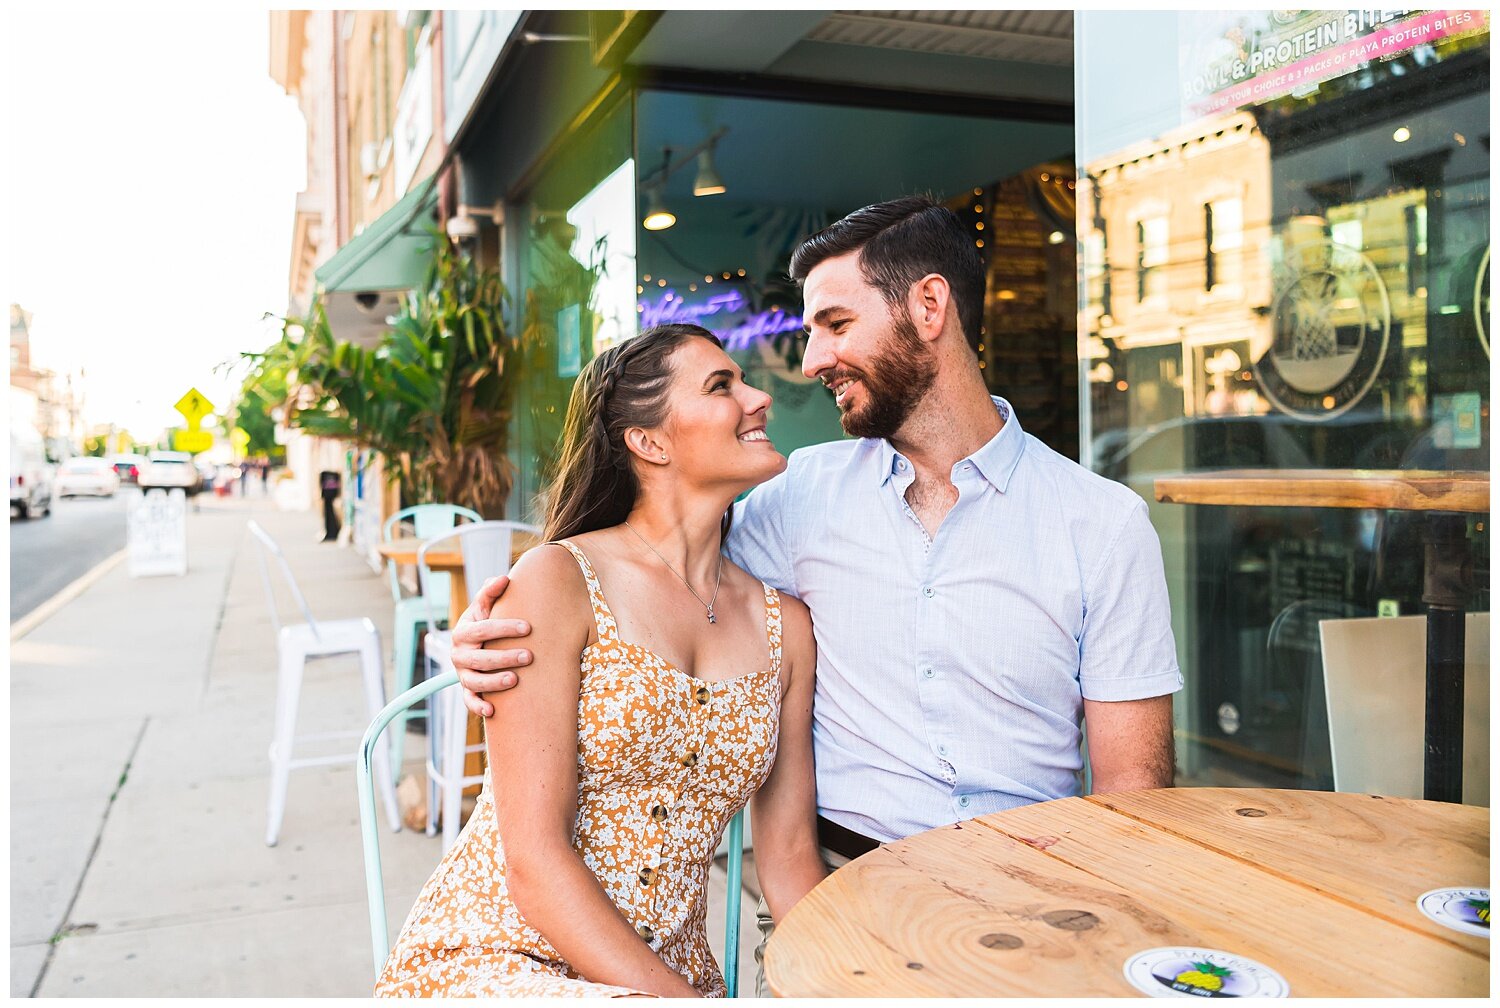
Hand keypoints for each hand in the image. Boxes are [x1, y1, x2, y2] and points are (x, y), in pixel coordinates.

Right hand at [451, 575, 533, 716]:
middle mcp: (459, 654)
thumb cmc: (486, 621)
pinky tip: (492, 711)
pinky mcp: (467, 689)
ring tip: (514, 679)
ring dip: (493, 682)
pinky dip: (477, 707)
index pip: (483, 629)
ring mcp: (462, 673)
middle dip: (504, 657)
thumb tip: (504, 578)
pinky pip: (469, 701)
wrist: (477, 642)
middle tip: (529, 656)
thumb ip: (491, 592)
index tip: (528, 627)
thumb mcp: (486, 606)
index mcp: (463, 631)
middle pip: (480, 658)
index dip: (505, 628)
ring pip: (474, 681)